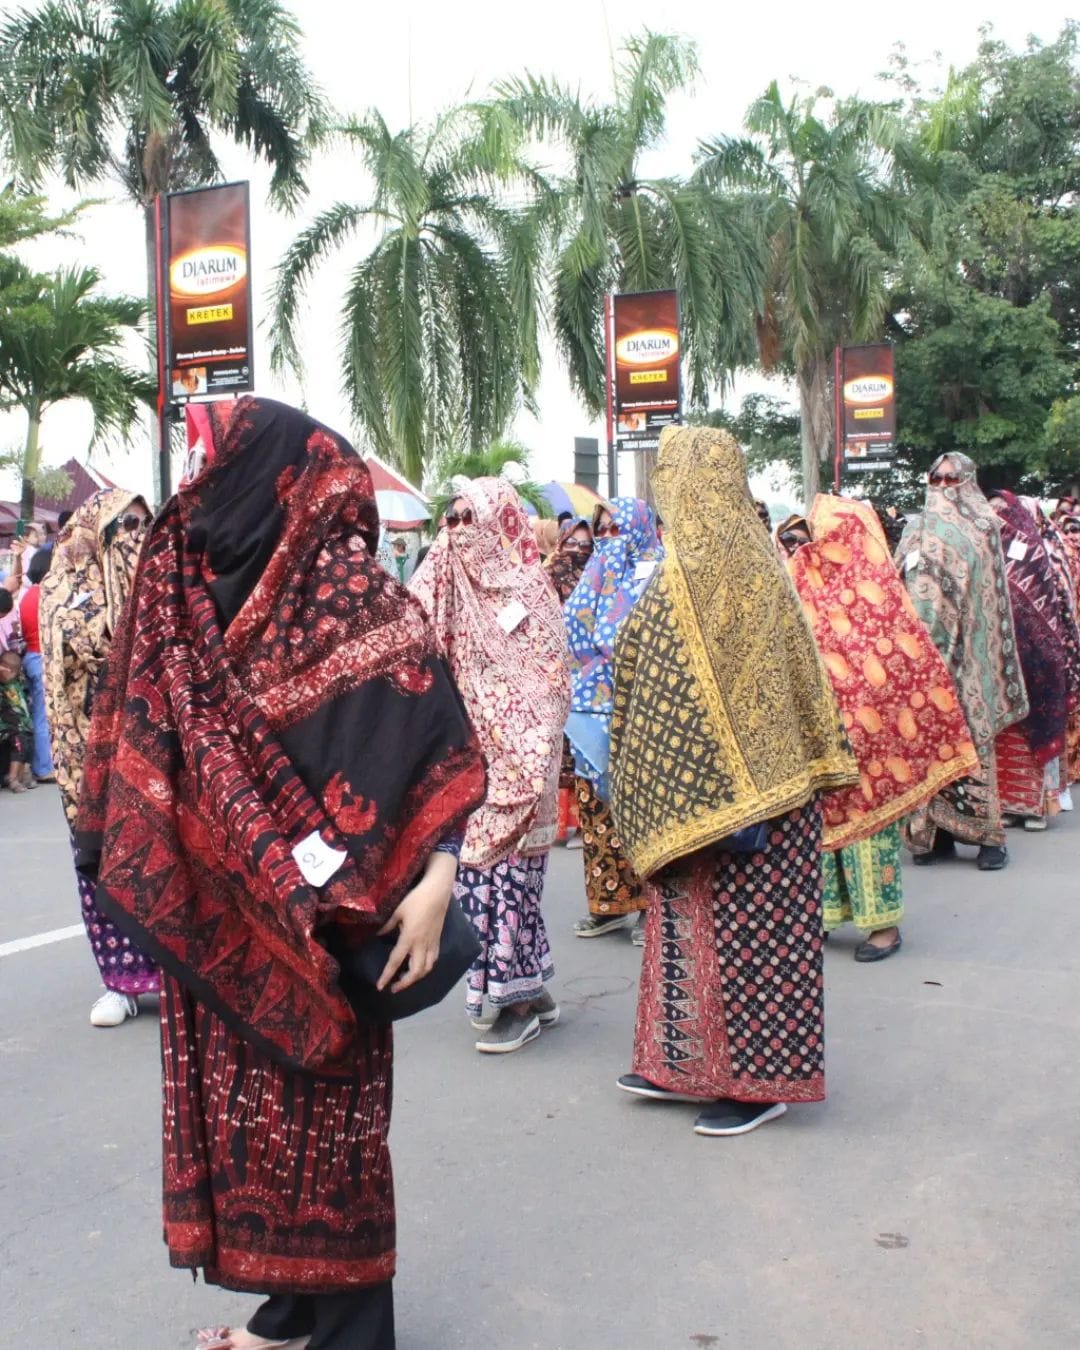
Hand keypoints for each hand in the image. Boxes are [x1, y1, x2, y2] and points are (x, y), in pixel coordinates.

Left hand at [375, 850, 457, 992]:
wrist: (437, 892)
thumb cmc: (416, 900)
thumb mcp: (397, 912)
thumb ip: (387, 926)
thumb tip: (378, 936)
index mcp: (409, 938)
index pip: (396, 962)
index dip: (387, 975)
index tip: (380, 987)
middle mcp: (422, 945)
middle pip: (415, 972)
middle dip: (404, 983)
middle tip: (393, 987)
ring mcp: (432, 944)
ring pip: (426, 969)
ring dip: (416, 978)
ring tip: (405, 979)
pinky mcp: (438, 940)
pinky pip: (433, 960)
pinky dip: (426, 968)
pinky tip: (419, 967)